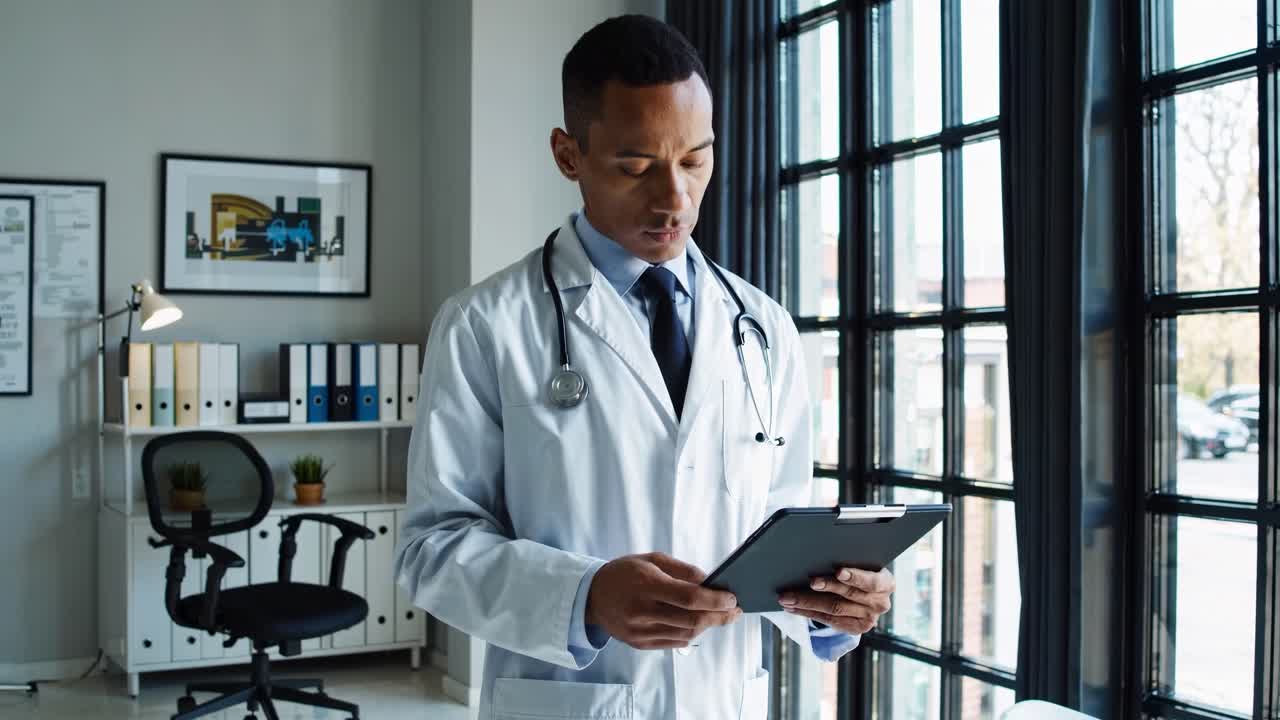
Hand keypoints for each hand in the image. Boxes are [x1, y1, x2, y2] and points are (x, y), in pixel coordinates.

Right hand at [586, 552, 742, 649]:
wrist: (592, 597)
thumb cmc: (624, 573)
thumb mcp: (651, 559)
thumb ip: (682, 570)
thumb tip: (710, 581)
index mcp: (646, 586)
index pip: (690, 597)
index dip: (715, 600)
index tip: (732, 599)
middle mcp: (643, 612)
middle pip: (692, 620)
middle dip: (719, 616)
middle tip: (734, 611)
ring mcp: (641, 632)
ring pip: (686, 635)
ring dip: (707, 626)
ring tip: (719, 616)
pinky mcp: (640, 644)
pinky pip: (675, 642)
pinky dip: (691, 633)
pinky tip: (698, 623)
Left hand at [777, 567, 894, 634]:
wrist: (868, 591)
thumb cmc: (861, 570)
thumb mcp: (863, 563)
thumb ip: (850, 559)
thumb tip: (821, 554)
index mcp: (886, 583)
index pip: (871, 580)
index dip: (855, 576)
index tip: (839, 571)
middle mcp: (880, 603)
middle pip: (847, 595)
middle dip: (824, 587)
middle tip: (806, 581)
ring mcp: (869, 619)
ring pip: (834, 610)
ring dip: (807, 603)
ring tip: (788, 597)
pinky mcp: (856, 629)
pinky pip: (829, 621)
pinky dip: (808, 613)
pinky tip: (793, 607)